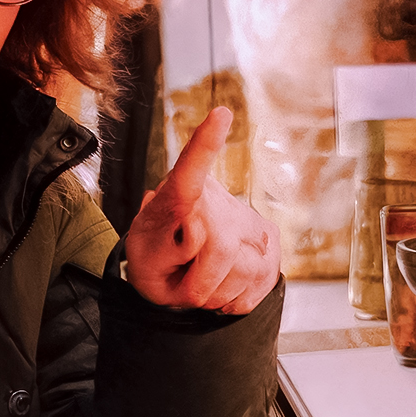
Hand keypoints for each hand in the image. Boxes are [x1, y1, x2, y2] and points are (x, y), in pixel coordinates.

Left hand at [123, 107, 279, 312]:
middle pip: (222, 249)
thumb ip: (166, 248)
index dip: (205, 144)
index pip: (190, 173)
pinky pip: (256, 287)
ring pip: (244, 271)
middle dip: (199, 284)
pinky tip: (220, 287)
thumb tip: (199, 228)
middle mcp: (218, 203)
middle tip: (182, 285)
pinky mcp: (270, 244)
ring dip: (216, 294)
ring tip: (200, 283)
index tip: (220, 115)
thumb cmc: (155, 261)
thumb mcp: (145, 262)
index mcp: (179, 198)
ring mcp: (250, 222)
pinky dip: (234, 301)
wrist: (175, 273)